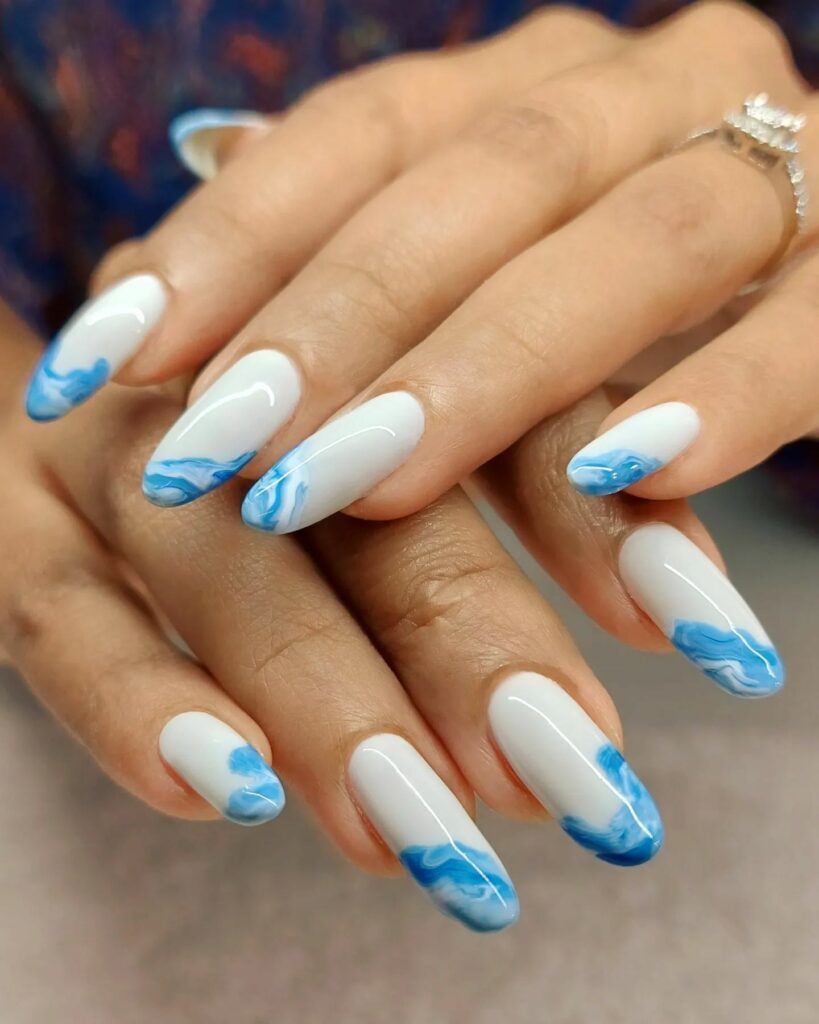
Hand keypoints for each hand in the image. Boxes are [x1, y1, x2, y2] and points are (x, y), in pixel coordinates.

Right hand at [5, 308, 700, 932]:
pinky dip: (132, 700)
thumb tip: (676, 597)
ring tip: (423, 833)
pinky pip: (57, 613)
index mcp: (352, 324)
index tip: (700, 638)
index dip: (598, 518)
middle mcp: (238, 372)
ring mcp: (112, 443)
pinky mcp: (3, 515)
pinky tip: (222, 792)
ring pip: (220, 557)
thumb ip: (509, 462)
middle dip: (473, 639)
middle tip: (577, 779)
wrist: (78, 370)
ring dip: (324, 694)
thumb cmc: (267, 418)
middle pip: (368, 490)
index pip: (497, 401)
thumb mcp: (388, 411)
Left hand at [23, 4, 817, 529]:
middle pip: (480, 185)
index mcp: (532, 89)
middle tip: (230, 459)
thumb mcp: (472, 301)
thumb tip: (170, 356)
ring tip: (367, 486)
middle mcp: (645, 93)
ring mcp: (772, 161)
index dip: (232, 245)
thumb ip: (364, 307)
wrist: (815, 288)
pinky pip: (808, 319)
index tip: (115, 363)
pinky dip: (725, 393)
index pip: (359, 136)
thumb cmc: (612, 316)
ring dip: (491, 373)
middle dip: (343, 328)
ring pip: (631, 239)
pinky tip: (628, 477)